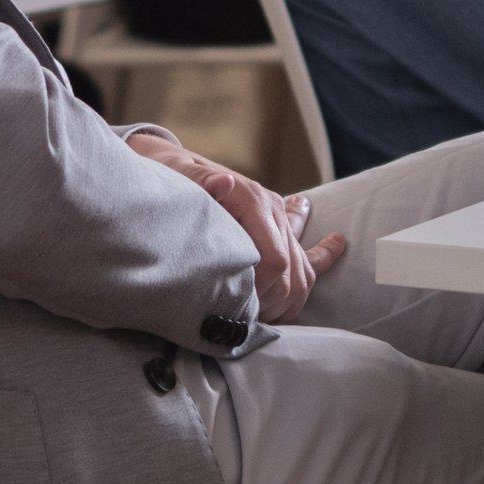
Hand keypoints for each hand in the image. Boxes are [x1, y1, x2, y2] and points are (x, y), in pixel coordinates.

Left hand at [127, 133, 347, 322]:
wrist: (177, 164)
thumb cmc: (174, 175)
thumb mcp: (181, 176)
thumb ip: (200, 183)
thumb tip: (221, 183)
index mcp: (251, 199)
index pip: (273, 260)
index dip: (258, 291)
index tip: (234, 308)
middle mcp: (272, 209)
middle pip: (290, 272)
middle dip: (270, 302)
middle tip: (243, 319)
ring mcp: (280, 220)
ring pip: (304, 272)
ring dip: (287, 301)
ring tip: (264, 316)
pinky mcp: (281, 230)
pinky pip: (309, 258)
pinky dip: (306, 281)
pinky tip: (303, 297)